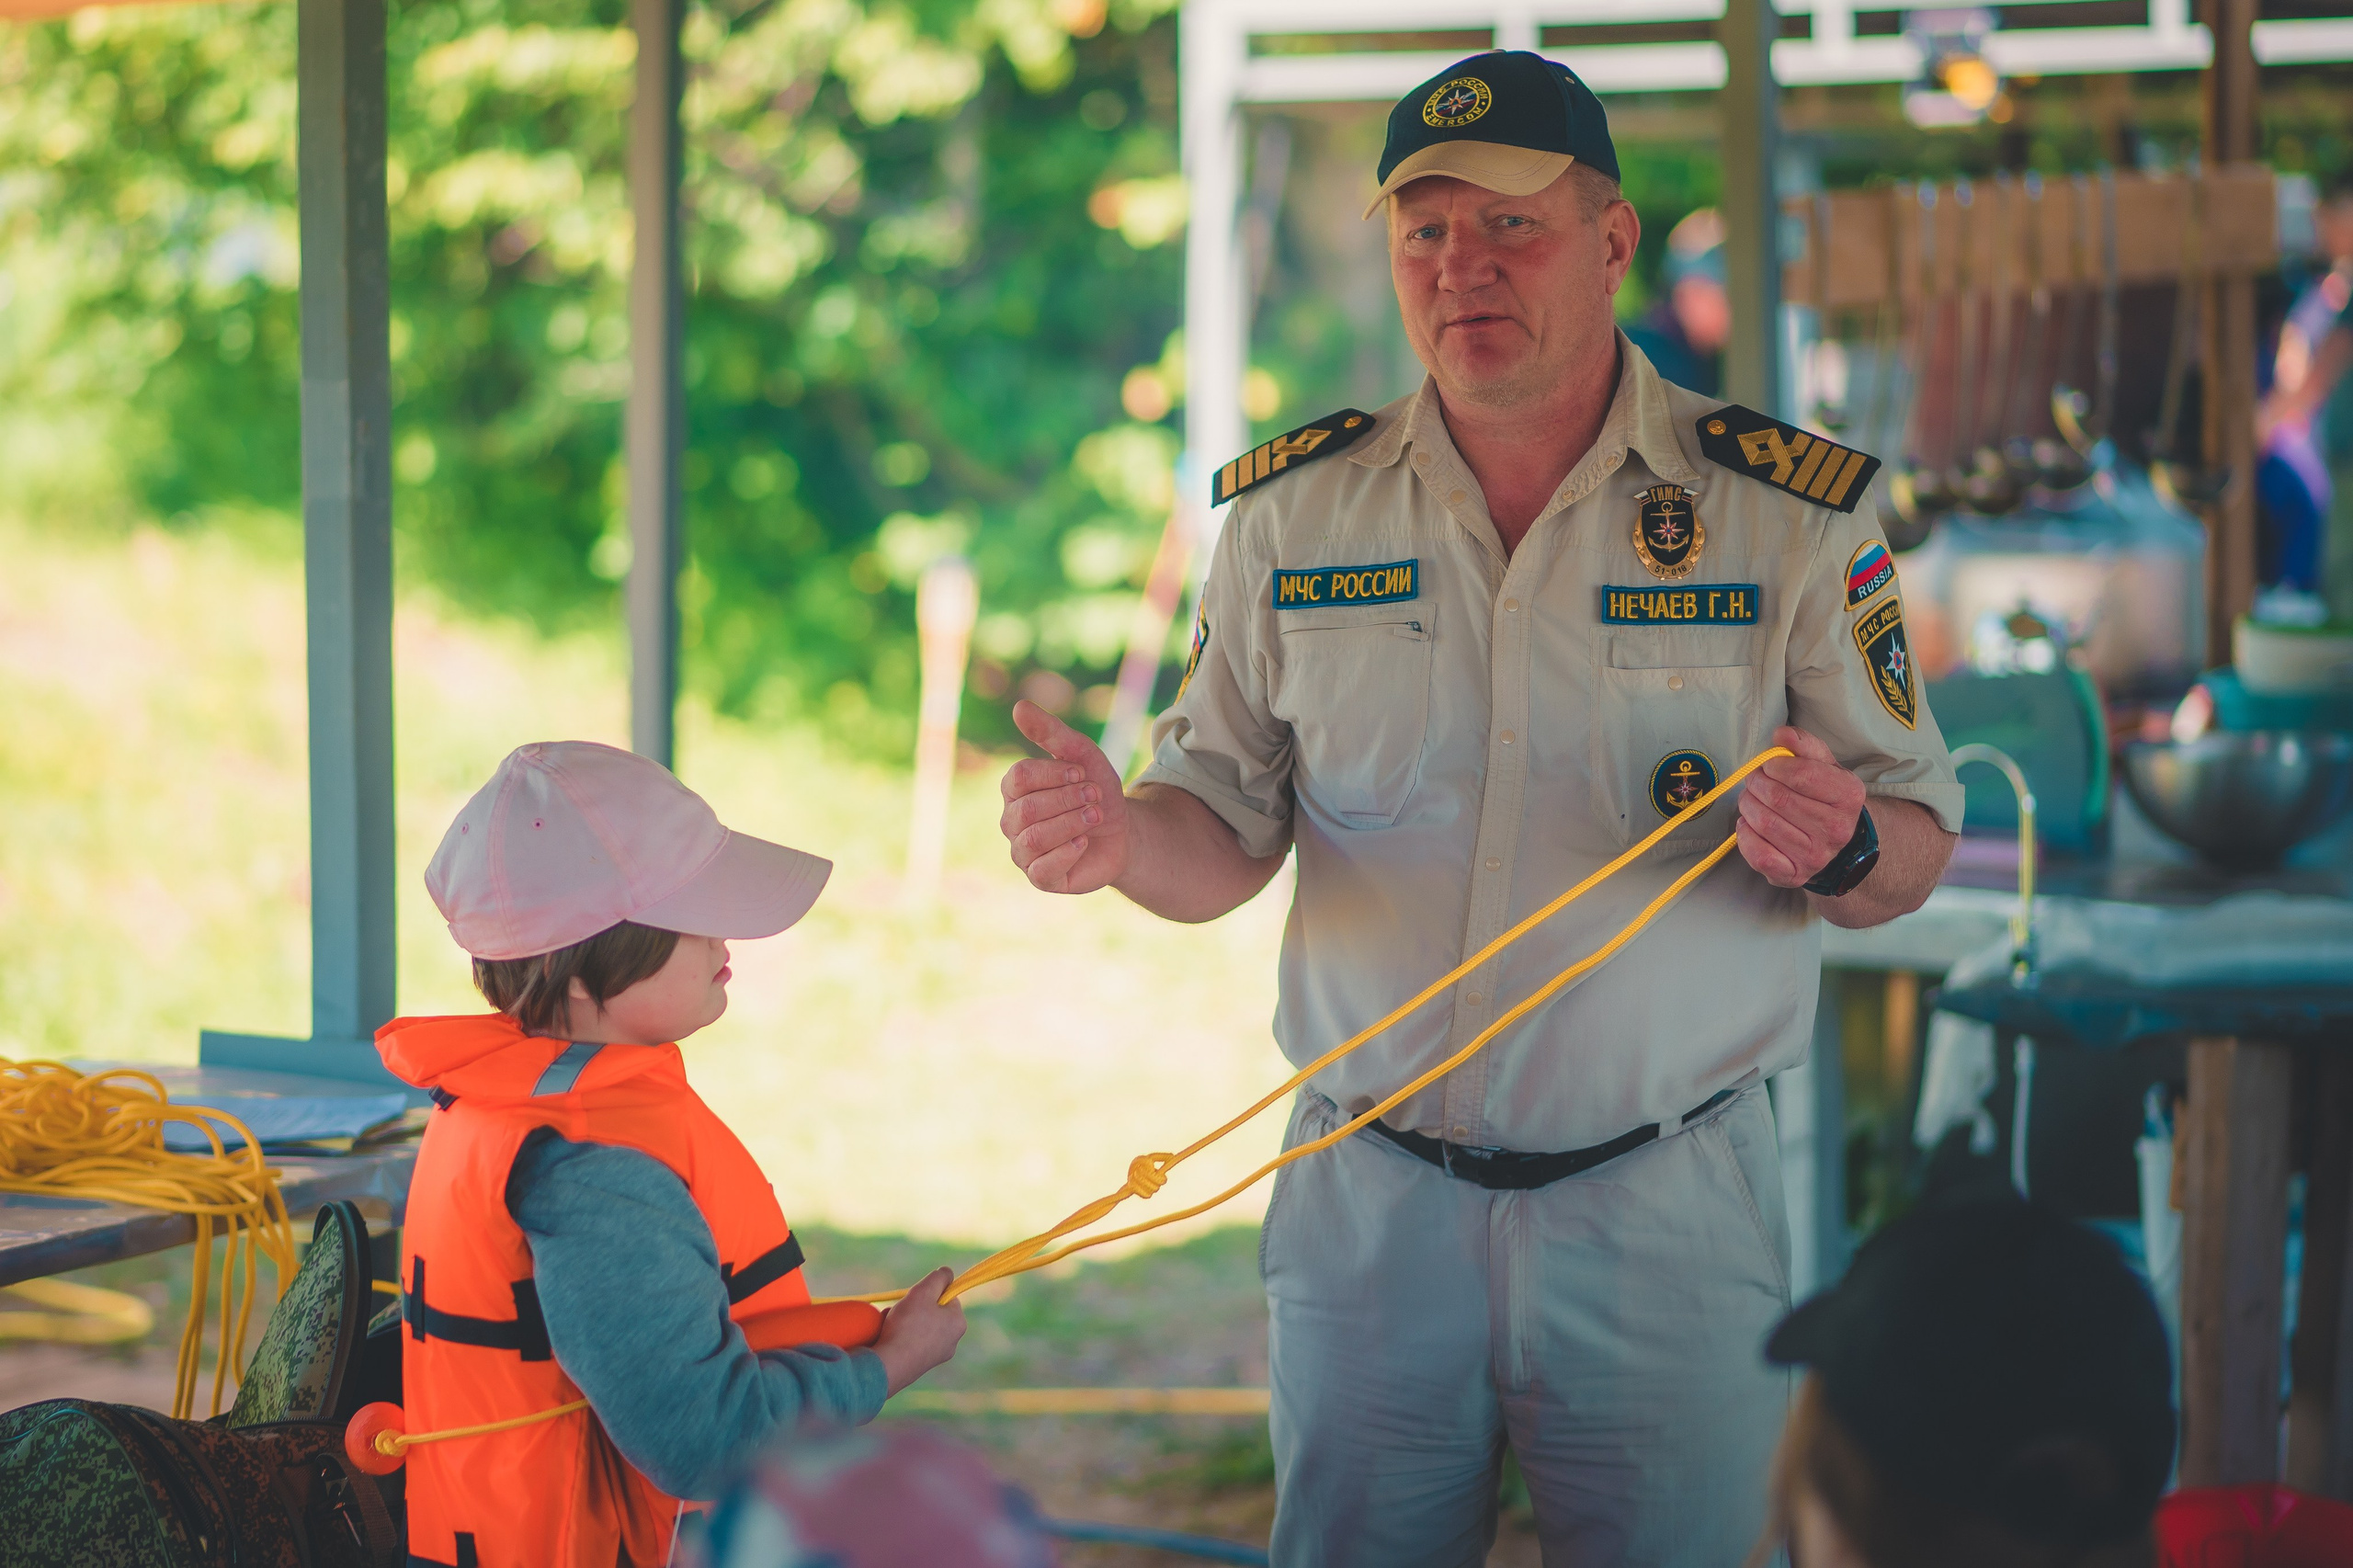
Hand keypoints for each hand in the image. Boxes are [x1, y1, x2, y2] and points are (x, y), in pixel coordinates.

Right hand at [873, 1267, 965, 1395]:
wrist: (889, 1365)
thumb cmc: (908, 1325)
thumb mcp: (923, 1291)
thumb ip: (938, 1278)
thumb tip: (947, 1273)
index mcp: (959, 1323)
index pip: (948, 1297)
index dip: (930, 1292)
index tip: (917, 1295)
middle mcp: (952, 1342)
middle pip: (932, 1312)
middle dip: (914, 1307)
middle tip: (901, 1309)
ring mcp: (936, 1356)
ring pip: (919, 1327)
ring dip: (903, 1319)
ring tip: (890, 1322)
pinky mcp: (919, 1366)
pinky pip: (911, 1342)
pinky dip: (899, 1335)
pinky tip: (886, 1336)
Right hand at [999, 700, 1131, 893]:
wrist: (1121, 831)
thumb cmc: (1095, 790)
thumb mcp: (1081, 755)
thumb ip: (1051, 732)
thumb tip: (1019, 707)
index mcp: (1015, 789)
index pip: (1020, 777)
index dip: (1053, 773)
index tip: (1080, 772)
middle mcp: (1012, 821)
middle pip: (1027, 809)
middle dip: (1068, 800)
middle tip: (1095, 796)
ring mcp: (1023, 851)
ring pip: (1034, 839)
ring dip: (1071, 824)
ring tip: (1095, 816)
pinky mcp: (1041, 877)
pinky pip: (1042, 869)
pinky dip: (1067, 853)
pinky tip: (1084, 842)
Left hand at [1737, 726, 1866, 889]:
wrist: (1834, 841)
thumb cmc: (1823, 797)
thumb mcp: (1823, 765)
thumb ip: (1804, 745)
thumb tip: (1781, 734)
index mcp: (1848, 796)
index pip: (1802, 775)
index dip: (1775, 766)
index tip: (1769, 765)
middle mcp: (1836, 829)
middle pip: (1778, 798)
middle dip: (1757, 783)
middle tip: (1755, 780)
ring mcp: (1816, 856)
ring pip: (1764, 823)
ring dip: (1747, 805)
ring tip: (1751, 799)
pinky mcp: (1794, 875)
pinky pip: (1759, 854)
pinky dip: (1744, 835)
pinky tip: (1748, 824)